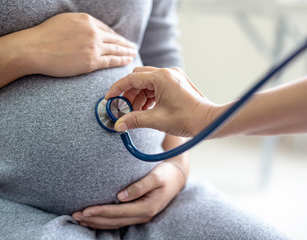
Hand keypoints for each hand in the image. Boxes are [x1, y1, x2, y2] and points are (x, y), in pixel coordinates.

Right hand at [22, 13, 136, 76]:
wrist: (34, 49)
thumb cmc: (43, 36)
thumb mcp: (64, 21)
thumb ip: (79, 25)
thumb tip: (85, 30)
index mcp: (86, 20)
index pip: (105, 29)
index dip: (114, 35)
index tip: (119, 40)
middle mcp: (93, 32)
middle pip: (114, 38)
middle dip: (124, 43)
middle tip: (132, 47)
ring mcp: (93, 47)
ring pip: (115, 49)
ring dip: (126, 52)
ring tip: (133, 54)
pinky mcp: (91, 62)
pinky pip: (110, 61)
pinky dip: (121, 61)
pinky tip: (127, 61)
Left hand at [72, 161, 186, 228]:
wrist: (177, 177)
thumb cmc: (166, 174)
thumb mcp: (156, 176)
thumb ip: (140, 186)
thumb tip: (121, 196)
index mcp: (147, 207)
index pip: (119, 213)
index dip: (101, 212)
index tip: (85, 210)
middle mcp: (143, 215)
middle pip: (114, 221)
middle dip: (94, 219)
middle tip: (75, 215)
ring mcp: (140, 216)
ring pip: (115, 223)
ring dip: (97, 222)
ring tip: (79, 218)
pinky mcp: (138, 213)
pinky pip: (118, 220)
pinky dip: (104, 220)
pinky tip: (93, 218)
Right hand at [105, 66, 219, 136]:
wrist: (208, 121)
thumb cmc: (187, 119)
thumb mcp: (156, 120)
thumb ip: (134, 120)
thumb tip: (118, 124)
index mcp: (161, 78)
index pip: (131, 79)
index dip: (117, 89)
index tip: (109, 98)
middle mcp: (167, 72)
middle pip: (138, 78)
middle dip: (128, 93)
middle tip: (124, 108)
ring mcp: (173, 76)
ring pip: (147, 83)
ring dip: (138, 97)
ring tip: (137, 113)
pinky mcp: (176, 82)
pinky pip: (156, 86)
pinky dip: (148, 97)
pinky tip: (147, 109)